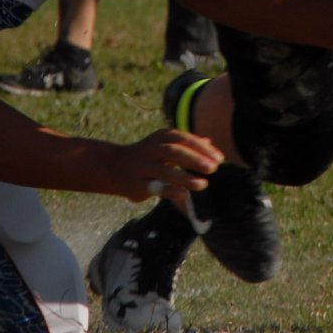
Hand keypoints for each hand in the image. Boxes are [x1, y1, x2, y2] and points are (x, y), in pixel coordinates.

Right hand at [110, 127, 224, 202]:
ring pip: (164, 170)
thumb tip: (210, 144)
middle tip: (213, 168)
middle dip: (194, 159)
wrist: (113, 167)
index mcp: (161, 137)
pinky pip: (154, 187)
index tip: (219, 159)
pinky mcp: (136, 184)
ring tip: (203, 184)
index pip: (184, 139)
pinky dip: (170, 190)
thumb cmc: (148, 156)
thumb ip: (186, 146)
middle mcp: (151, 149)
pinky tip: (184, 194)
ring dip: (184, 177)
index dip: (202, 148)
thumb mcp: (165, 145)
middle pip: (174, 151)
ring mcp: (142, 167)